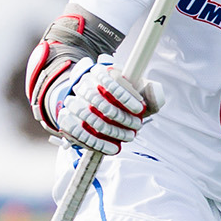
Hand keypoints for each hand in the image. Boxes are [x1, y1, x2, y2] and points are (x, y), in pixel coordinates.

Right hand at [42, 55, 159, 154]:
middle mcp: (83, 84)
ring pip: (89, 117)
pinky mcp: (66, 118)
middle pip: (99, 101)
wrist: (93, 106)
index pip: (109, 80)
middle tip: (137, 127)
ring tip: (128, 137)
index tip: (139, 109)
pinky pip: (78, 132)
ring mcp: (72, 101)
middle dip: (121, 117)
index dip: (125, 95)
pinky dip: (97, 142)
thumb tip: (154, 91)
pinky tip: (113, 148)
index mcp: (99, 71)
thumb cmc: (121, 99)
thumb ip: (148, 92)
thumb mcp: (136, 92)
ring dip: (112, 131)